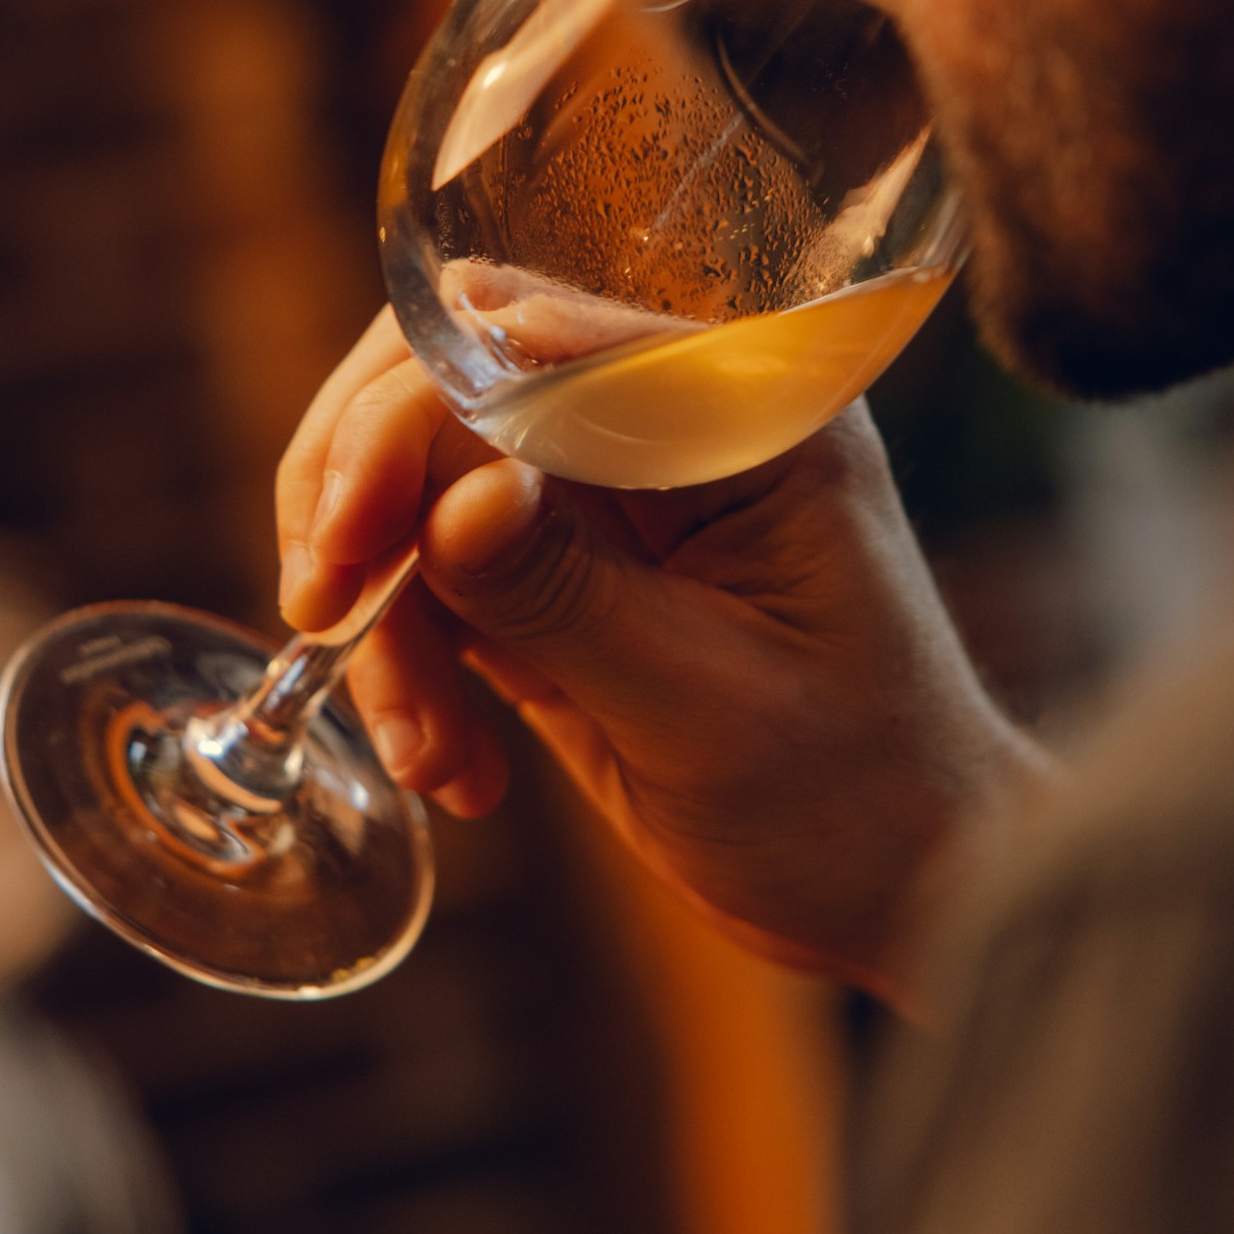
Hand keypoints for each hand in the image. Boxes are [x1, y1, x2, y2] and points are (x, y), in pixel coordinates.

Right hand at [277, 309, 1047, 1005]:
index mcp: (737, 409)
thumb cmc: (853, 799)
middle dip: (368, 503)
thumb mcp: (702, 707)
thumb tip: (444, 497)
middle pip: (442, 380)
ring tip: (431, 757)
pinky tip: (452, 767)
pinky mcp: (562, 568)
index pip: (527, 342)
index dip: (407, 420)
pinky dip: (411, 661)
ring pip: (416, 484)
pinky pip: (434, 571)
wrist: (907, 891)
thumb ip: (564, 596)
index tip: (346, 543)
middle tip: (327, 618)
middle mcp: (663, 421)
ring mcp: (605, 492)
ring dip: (387, 614)